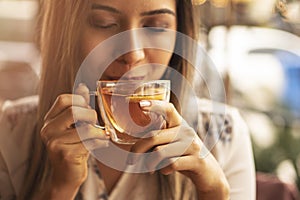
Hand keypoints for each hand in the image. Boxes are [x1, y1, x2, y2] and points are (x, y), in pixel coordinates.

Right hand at [40, 84, 109, 198]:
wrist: (67, 175)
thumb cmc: (73, 147)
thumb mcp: (74, 126)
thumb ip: (78, 107)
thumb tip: (83, 87)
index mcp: (50, 120)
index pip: (63, 99)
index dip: (80, 100)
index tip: (88, 109)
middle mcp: (48, 130)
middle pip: (73, 111)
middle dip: (91, 115)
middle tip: (95, 123)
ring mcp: (55, 143)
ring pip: (85, 129)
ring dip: (98, 132)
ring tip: (101, 135)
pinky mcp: (65, 155)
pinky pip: (89, 143)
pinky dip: (101, 142)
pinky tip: (101, 143)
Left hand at [128, 100, 229, 198]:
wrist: (208, 172)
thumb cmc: (183, 155)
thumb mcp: (173, 142)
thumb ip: (158, 140)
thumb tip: (133, 146)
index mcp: (179, 124)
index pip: (168, 109)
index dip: (154, 105)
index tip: (139, 104)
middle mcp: (186, 131)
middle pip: (154, 137)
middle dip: (137, 149)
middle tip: (130, 161)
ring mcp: (192, 146)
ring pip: (160, 152)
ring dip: (149, 163)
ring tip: (149, 169)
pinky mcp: (196, 160)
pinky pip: (171, 164)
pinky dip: (163, 169)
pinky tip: (164, 171)